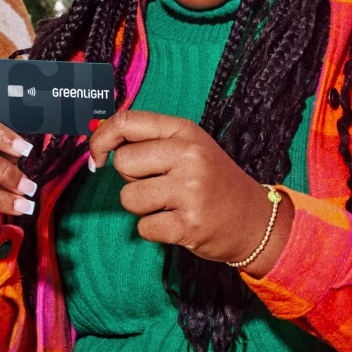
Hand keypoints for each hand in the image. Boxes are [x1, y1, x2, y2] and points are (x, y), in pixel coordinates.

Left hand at [86, 109, 291, 274]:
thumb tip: (98, 147)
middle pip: (123, 163)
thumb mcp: (189, 147)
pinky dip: (154, 229)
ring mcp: (190, 190)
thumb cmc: (212, 182)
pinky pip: (143, 227)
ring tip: (170, 204)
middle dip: (131, 179)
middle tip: (160, 185)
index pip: (126, 122)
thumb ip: (149, 141)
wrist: (255, 220)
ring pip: (128, 198)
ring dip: (142, 207)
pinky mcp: (189, 224)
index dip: (101, 139)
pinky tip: (177, 223)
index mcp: (184, 131)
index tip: (97, 157)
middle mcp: (189, 155)